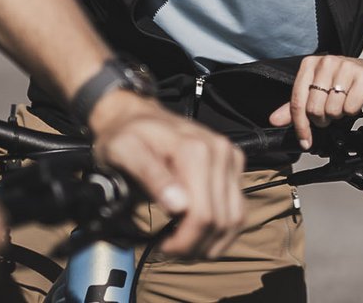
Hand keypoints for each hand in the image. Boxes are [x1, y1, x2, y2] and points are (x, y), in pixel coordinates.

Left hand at [88, 90, 245, 258]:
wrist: (137, 113)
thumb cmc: (126, 135)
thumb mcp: (124, 152)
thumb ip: (150, 177)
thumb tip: (178, 207)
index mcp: (195, 151)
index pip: (202, 216)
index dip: (184, 242)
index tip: (162, 248)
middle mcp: (220, 152)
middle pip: (220, 221)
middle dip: (196, 245)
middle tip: (170, 249)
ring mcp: (230, 157)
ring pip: (235, 218)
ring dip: (212, 242)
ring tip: (185, 244)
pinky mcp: (234, 163)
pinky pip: (238, 207)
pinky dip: (223, 229)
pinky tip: (201, 234)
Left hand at [269, 55, 362, 150]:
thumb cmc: (345, 85)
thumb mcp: (318, 92)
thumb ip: (295, 106)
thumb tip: (274, 120)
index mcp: (310, 64)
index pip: (297, 101)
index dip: (300, 126)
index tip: (305, 141)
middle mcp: (326, 62)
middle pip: (314, 109)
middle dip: (323, 120)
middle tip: (331, 114)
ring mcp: (346, 67)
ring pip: (332, 110)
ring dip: (339, 115)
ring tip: (344, 104)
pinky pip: (350, 108)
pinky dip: (353, 111)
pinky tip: (356, 102)